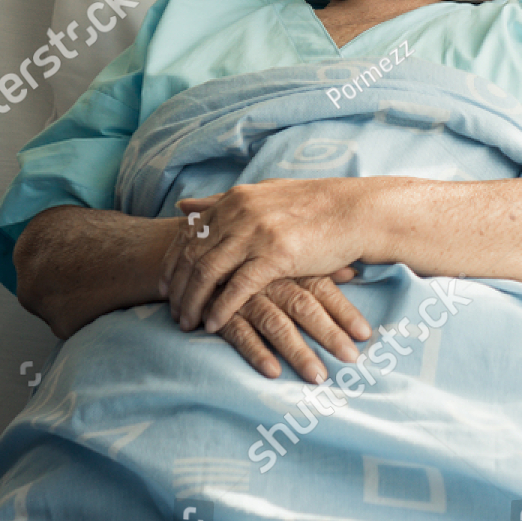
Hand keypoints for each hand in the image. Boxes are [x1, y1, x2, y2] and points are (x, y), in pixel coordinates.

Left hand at [160, 178, 367, 334]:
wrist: (357, 212)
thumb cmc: (317, 207)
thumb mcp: (264, 196)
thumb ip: (222, 202)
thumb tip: (182, 206)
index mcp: (235, 199)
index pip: (188, 234)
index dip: (171, 263)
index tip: (164, 287)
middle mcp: (240, 213)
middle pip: (191, 256)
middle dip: (177, 288)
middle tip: (172, 312)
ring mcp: (256, 233)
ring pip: (207, 273)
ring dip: (193, 303)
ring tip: (188, 324)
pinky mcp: (276, 255)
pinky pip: (237, 288)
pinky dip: (221, 309)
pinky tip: (214, 324)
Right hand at [199, 269, 371, 382]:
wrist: (196, 254)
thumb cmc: (251, 262)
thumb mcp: (284, 259)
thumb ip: (318, 268)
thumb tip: (353, 272)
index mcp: (290, 268)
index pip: (324, 291)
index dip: (345, 312)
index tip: (365, 335)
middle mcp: (272, 283)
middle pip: (306, 309)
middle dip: (329, 336)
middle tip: (351, 361)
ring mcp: (247, 299)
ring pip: (277, 326)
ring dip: (298, 352)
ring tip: (318, 377)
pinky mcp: (222, 315)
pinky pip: (240, 335)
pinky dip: (256, 352)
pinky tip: (273, 372)